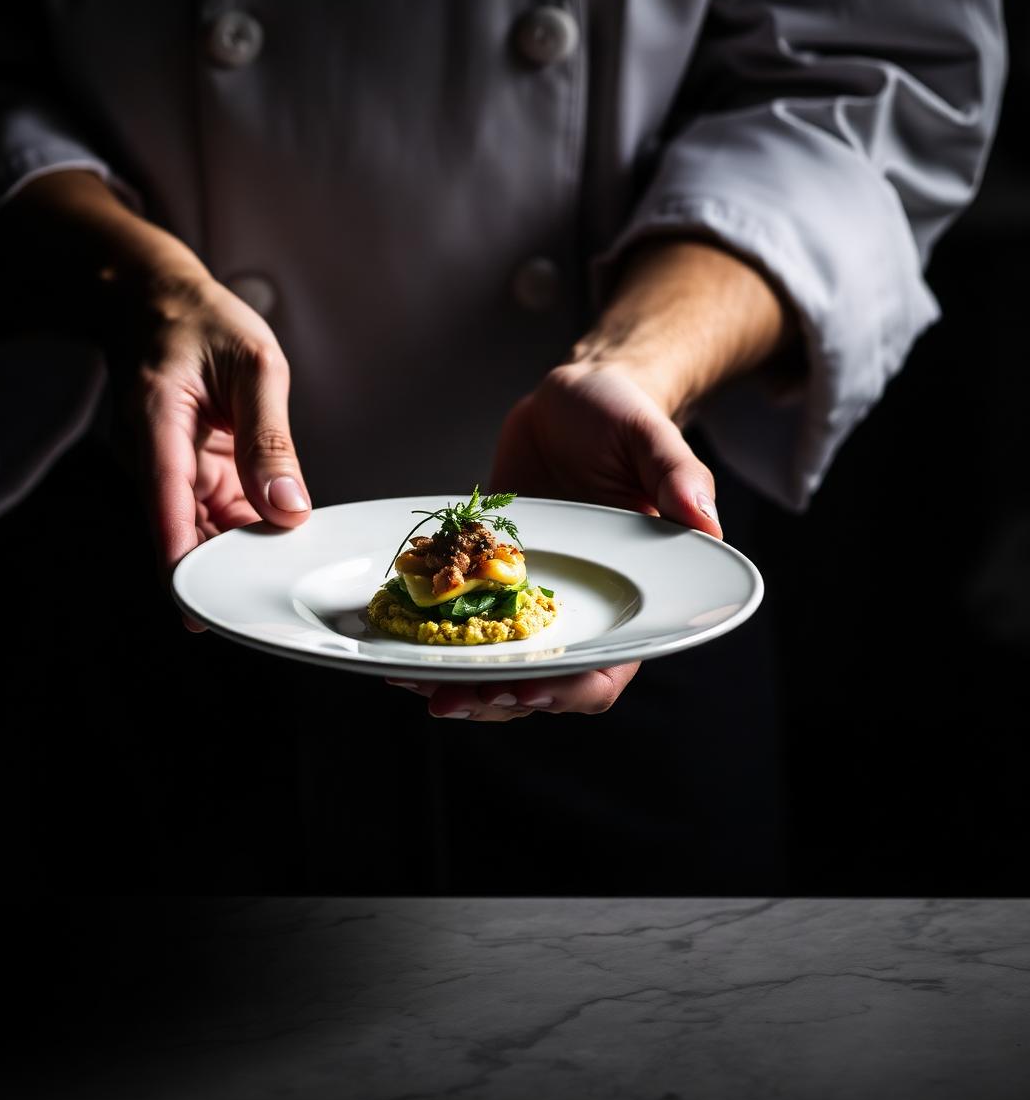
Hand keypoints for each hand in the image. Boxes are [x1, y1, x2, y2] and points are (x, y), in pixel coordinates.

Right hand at [0, 170, 311, 627]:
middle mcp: (153, 458)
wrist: (159, 302)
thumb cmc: (203, 322)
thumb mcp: (254, 366)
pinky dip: (244, 526)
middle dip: (224, 568)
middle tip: (275, 597)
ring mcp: (169, 469)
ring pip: (201, 529)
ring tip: (286, 567)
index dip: (184, 563)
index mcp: (156, 426)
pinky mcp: (187, 472)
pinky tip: (277, 536)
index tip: (201, 611)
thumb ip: (270, 438)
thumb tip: (287, 507)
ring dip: (239, 549)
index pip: (168, 508)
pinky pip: (214, 512)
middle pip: (184, 532)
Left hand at [389, 360, 721, 719]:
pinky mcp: (487, 579)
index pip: (607, 668)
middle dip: (494, 697)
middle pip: (541, 680)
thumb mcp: (652, 437)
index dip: (568, 688)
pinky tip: (395, 649)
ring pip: (496, 664)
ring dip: (457, 682)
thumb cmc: (622, 418)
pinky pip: (460, 622)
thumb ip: (679, 477)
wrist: (568, 401)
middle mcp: (580, 609)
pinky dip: (431, 643)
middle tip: (445, 699)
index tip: (525, 688)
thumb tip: (705, 521)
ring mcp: (529, 598)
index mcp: (630, 596)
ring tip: (413, 683)